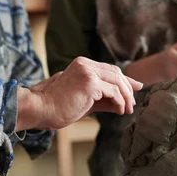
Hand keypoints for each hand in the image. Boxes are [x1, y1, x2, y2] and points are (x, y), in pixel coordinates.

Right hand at [21, 57, 142, 130]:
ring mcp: (87, 71)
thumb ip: (105, 97)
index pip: (110, 70)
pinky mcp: (90, 82)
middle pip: (116, 73)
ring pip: (117, 82)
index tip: (135, 91)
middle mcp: (85, 64)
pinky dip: (120, 102)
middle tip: (132, 105)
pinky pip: (113, 91)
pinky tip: (119, 111)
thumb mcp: (87, 100)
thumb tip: (125, 101)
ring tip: (127, 110)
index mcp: (82, 64)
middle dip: (128, 89)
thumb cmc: (59, 107)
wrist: (41, 109)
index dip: (124, 81)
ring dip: (126, 97)